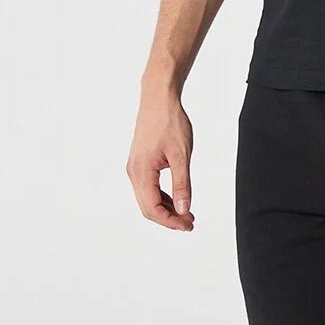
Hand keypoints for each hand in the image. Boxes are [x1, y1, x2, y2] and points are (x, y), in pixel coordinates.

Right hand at [127, 90, 194, 229]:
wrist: (158, 99)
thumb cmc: (170, 122)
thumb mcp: (181, 156)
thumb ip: (183, 185)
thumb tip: (184, 210)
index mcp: (141, 172)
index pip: (152, 208)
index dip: (170, 221)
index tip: (188, 225)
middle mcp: (134, 172)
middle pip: (148, 207)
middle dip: (169, 218)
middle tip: (190, 223)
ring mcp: (135, 168)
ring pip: (148, 198)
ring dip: (167, 209)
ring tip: (187, 214)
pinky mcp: (140, 163)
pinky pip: (150, 187)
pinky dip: (163, 197)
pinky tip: (179, 199)